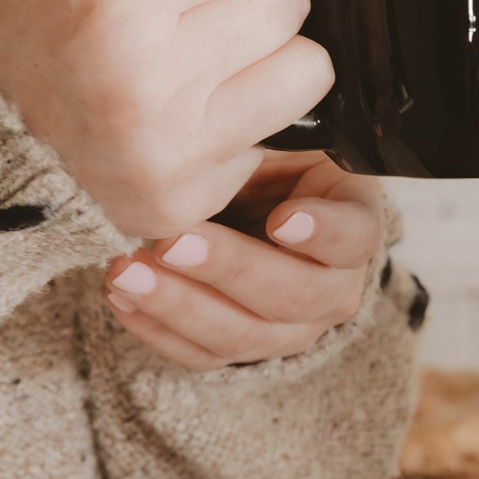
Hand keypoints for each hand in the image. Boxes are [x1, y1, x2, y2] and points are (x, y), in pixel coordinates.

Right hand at [0, 0, 332, 238]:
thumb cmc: (3, 29)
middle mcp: (142, 82)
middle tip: (184, 6)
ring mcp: (170, 151)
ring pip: (308, 64)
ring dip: (265, 51)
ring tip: (197, 52)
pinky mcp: (190, 198)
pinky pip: (288, 130)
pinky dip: (252, 113)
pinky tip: (193, 107)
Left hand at [103, 152, 383, 370]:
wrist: (259, 203)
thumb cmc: (273, 163)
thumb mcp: (285, 140)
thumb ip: (272, 141)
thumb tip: (239, 124)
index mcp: (356, 225)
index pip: (355, 237)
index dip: (323, 232)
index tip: (281, 218)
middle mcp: (336, 288)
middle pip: (294, 294)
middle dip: (228, 269)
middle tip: (173, 242)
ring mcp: (294, 328)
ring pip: (244, 334)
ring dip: (179, 306)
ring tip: (126, 273)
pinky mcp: (245, 348)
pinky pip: (202, 355)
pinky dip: (157, 328)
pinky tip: (122, 297)